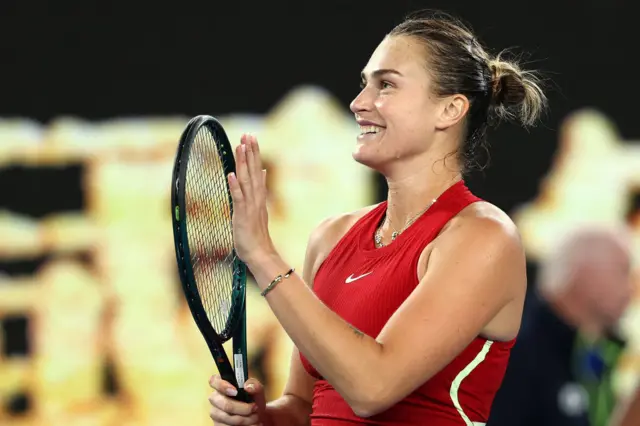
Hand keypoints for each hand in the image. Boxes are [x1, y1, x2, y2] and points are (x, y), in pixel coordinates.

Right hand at [208, 375, 268, 424]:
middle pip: (225, 404)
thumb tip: (248, 387)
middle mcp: (215, 398)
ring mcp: (215, 412)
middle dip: (243, 408)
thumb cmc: (253, 399)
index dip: (222, 386)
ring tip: (255, 417)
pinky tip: (250, 424)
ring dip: (245, 419)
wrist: (255, 415)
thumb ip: (255, 385)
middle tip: (255, 408)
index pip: (213, 381)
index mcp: (221, 384)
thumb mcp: (257, 390)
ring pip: (228, 418)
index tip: (236, 392)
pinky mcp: (217, 425)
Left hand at [228, 134, 275, 265]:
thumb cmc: (255, 234)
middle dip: (251, 152)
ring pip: (246, 180)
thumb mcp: (258, 208)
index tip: (251, 138)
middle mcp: (256, 198)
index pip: (257, 170)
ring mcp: (250, 206)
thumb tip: (262, 173)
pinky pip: (238, 198)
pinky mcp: (243, 215)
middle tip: (248, 135)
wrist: (260, 254)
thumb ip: (260, 189)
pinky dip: (235, 186)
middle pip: (253, 171)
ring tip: (241, 147)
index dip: (254, 154)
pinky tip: (231, 174)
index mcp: (258, 196)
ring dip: (243, 163)